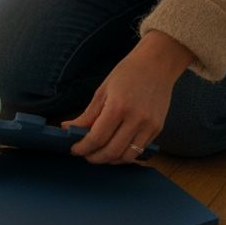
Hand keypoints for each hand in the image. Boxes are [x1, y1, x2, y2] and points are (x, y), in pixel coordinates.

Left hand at [63, 31, 193, 163]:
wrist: (157, 64)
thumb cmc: (127, 74)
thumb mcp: (102, 91)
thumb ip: (87, 115)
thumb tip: (67, 128)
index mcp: (118, 107)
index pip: (96, 138)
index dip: (83, 147)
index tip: (74, 149)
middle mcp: (136, 119)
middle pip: (111, 151)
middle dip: (94, 157)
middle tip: (85, 154)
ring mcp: (149, 126)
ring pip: (127, 157)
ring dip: (110, 160)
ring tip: (100, 154)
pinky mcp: (158, 129)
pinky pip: (139, 150)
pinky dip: (125, 154)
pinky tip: (115, 148)